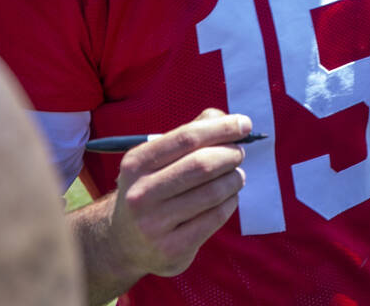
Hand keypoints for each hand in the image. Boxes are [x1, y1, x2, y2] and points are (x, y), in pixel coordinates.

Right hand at [107, 109, 250, 279]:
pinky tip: (228, 198)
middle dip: (231, 154)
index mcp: (136, 163)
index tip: (245, 124)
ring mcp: (154, 225)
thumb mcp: (159, 158)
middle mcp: (140, 194)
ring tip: (235, 176)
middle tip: (239, 153)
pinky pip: (216, 217)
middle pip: (202, 165)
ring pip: (213, 192)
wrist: (124, 242)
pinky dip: (231, 202)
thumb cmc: (153, 187)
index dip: (222, 128)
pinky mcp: (171, 249)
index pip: (187, 137)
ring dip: (234, 179)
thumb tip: (230, 120)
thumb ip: (192, 132)